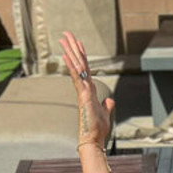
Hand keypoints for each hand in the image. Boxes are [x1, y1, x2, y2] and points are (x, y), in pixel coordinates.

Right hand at [59, 29, 113, 147]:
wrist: (93, 139)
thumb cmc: (97, 129)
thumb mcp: (105, 113)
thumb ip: (107, 105)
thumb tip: (109, 101)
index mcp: (88, 90)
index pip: (84, 68)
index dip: (81, 54)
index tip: (77, 42)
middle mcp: (83, 88)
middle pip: (78, 63)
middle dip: (72, 47)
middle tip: (65, 33)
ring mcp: (82, 90)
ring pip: (76, 66)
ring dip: (70, 51)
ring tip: (63, 38)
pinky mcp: (83, 95)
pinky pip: (77, 77)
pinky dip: (72, 66)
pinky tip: (67, 56)